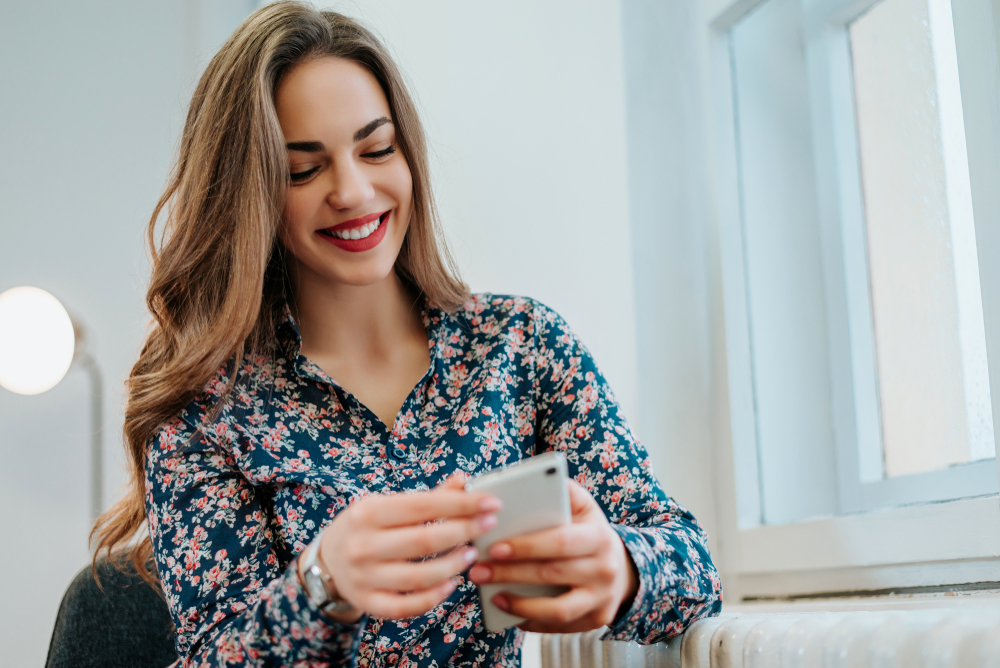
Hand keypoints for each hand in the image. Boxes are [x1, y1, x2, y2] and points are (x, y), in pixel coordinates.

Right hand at [300, 473, 500, 621]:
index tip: (491, 503)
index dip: (462, 504)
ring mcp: (364, 577)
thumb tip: (464, 481)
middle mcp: (364, 544)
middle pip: (424, 541)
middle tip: (487, 526)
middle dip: (463, 532)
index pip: (424, 505)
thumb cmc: (366, 527)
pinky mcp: (369, 602)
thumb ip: (427, 498)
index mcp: (369, 512)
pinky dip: (432, 598)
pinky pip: (405, 606)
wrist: (326, 560)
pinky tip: (451, 584)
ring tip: (471, 554)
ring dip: (452, 565)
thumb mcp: (387, 504)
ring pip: (419, 577)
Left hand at [467, 479, 638, 632]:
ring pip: (558, 609)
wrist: (620, 567)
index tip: (493, 547)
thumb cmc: (588, 532)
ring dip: (519, 605)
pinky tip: (509, 610)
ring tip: (492, 595)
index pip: (559, 541)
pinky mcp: (596, 620)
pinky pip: (559, 625)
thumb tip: (530, 478)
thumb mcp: (583, 506)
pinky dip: (531, 620)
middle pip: (552, 574)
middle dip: (510, 573)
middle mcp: (605, 569)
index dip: (526, 546)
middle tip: (478, 571)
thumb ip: (561, 490)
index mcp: (598, 536)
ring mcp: (602, 598)